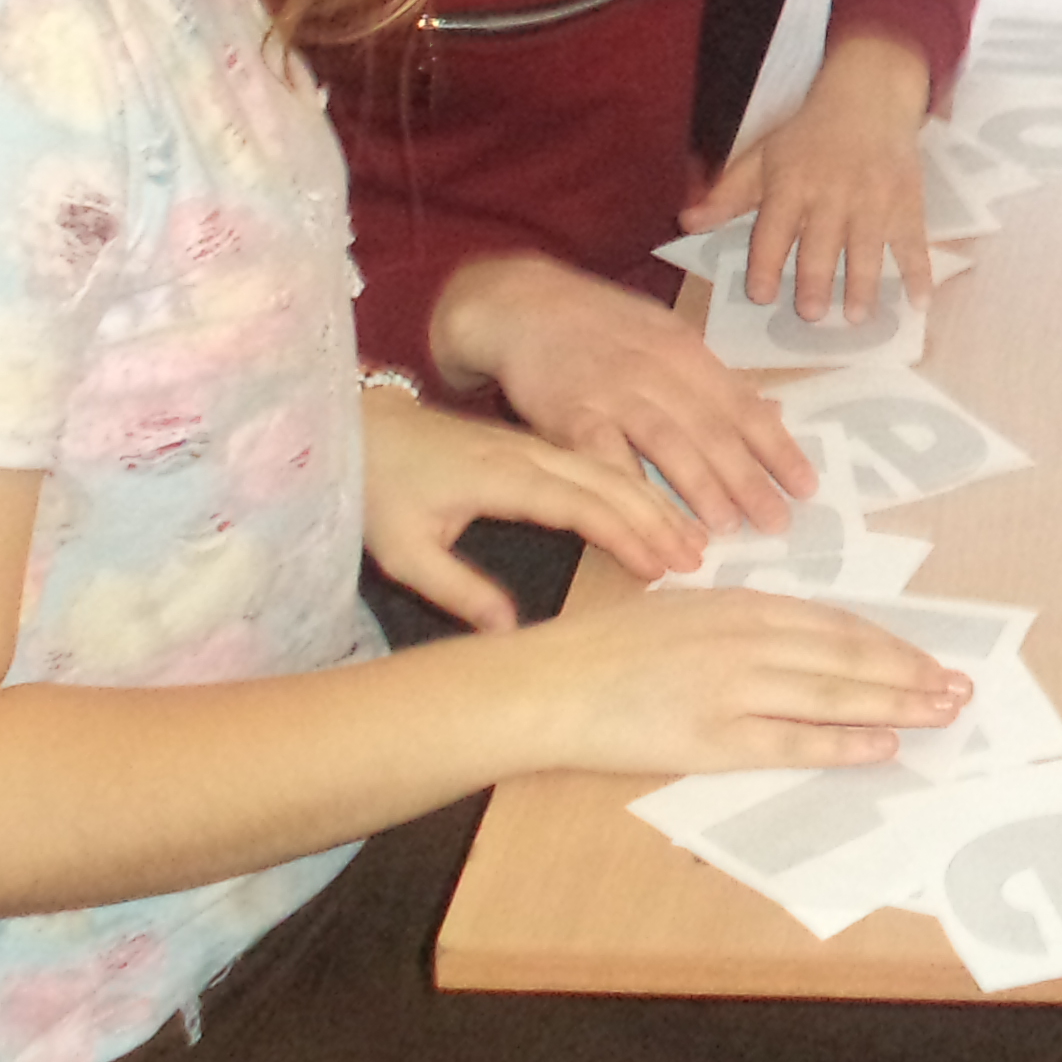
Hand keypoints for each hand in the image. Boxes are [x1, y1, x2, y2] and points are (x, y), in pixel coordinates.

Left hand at [359, 378, 705, 607]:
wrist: (362, 427)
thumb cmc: (380, 490)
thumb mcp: (404, 551)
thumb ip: (457, 590)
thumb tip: (509, 634)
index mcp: (501, 475)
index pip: (577, 504)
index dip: (621, 533)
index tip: (658, 564)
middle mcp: (528, 455)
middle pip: (607, 481)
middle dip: (656, 517)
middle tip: (698, 555)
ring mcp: (533, 446)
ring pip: (607, 469)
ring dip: (653, 500)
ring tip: (692, 534)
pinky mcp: (532, 445)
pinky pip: (595, 461)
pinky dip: (633, 484)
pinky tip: (657, 504)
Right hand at [427, 255, 819, 539]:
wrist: (520, 303)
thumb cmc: (602, 325)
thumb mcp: (665, 336)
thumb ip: (714, 380)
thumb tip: (773, 412)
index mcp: (685, 351)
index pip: (742, 405)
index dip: (776, 447)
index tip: (807, 486)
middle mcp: (656, 370)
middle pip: (711, 429)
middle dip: (749, 479)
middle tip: (777, 523)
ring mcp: (612, 392)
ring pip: (665, 443)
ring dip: (699, 488)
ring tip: (727, 530)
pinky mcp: (568, 414)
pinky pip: (603, 458)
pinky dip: (628, 491)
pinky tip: (647, 525)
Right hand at [494, 586, 972, 779]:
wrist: (549, 684)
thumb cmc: (606, 646)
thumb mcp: (682, 608)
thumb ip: (738, 621)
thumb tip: (793, 637)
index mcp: (740, 605)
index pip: (834, 625)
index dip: (887, 645)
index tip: (928, 658)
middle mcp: (747, 641)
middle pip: (848, 657)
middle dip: (910, 674)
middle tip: (960, 688)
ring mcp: (733, 691)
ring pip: (833, 697)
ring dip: (895, 705)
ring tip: (941, 713)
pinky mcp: (714, 740)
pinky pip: (792, 741)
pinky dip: (842, 743)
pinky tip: (882, 746)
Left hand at [690, 62, 928, 320]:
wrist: (868, 98)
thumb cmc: (807, 136)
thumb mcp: (762, 158)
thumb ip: (727, 195)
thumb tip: (685, 223)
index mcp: (792, 184)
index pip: (775, 229)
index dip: (766, 262)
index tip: (761, 295)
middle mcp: (832, 194)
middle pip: (822, 243)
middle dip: (816, 281)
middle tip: (811, 315)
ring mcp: (874, 200)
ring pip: (867, 248)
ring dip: (863, 285)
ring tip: (856, 318)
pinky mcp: (907, 203)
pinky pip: (915, 242)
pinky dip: (920, 273)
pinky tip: (919, 303)